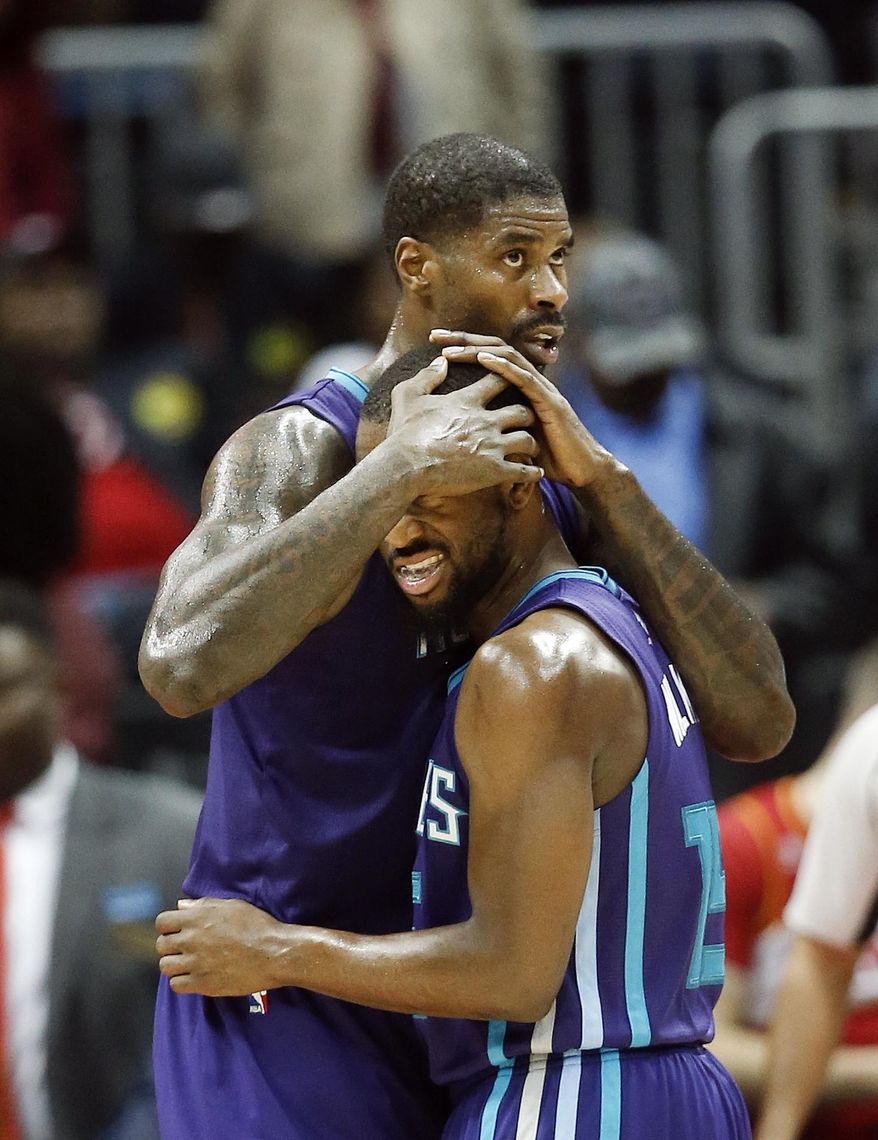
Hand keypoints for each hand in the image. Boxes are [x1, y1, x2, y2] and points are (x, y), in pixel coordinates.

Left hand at [156, 897, 282, 996]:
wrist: (273, 953)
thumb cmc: (256, 925)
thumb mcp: (232, 905)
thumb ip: (203, 905)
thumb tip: (181, 906)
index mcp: (196, 918)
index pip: (162, 922)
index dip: (168, 926)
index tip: (177, 929)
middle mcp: (191, 940)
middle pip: (161, 945)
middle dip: (170, 945)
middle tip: (184, 947)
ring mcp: (195, 964)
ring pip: (165, 966)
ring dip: (174, 963)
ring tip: (188, 962)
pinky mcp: (202, 984)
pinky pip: (176, 985)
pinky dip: (182, 981)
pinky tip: (194, 975)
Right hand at [383, 354, 542, 495]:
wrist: (405, 466)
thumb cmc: (404, 433)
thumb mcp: (408, 396)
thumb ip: (427, 376)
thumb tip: (442, 361)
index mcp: (468, 401)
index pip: (499, 381)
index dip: (508, 379)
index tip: (512, 384)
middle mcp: (486, 421)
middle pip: (522, 411)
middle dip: (528, 414)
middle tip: (527, 420)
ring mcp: (492, 446)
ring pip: (528, 440)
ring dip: (532, 444)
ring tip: (533, 449)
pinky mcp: (494, 472)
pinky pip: (523, 471)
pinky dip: (532, 473)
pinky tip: (536, 474)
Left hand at [430, 330, 612, 487]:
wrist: (581, 472)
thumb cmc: (548, 458)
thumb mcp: (514, 439)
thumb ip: (496, 427)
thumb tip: (465, 429)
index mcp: (522, 387)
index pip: (490, 357)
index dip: (464, 348)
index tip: (436, 346)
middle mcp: (532, 381)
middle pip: (496, 349)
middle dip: (464, 340)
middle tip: (435, 336)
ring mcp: (542, 390)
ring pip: (508, 357)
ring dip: (477, 350)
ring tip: (451, 348)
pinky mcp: (550, 402)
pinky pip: (524, 378)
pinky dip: (503, 366)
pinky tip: (483, 359)